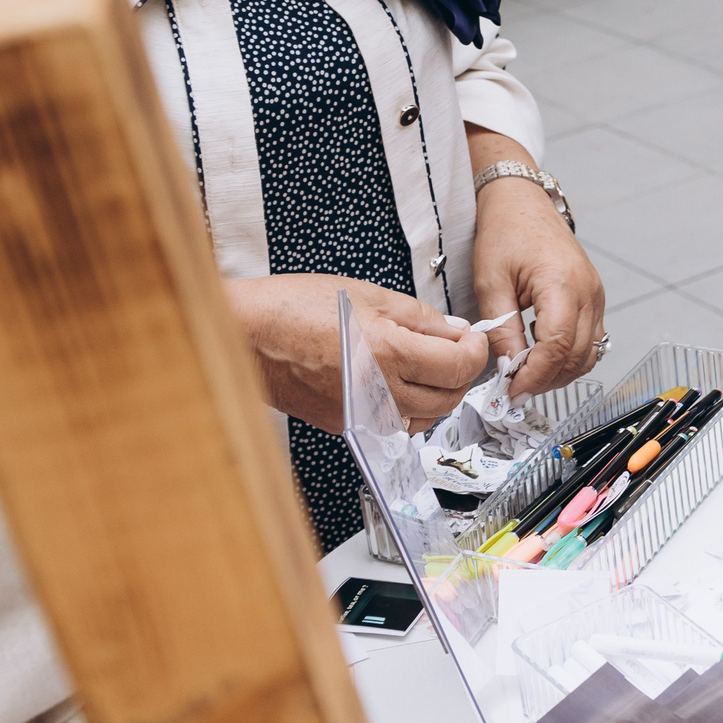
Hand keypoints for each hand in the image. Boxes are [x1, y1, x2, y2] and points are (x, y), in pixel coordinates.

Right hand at [222, 273, 488, 433]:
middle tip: (454, 347)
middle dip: (462, 373)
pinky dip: (409, 406)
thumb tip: (453, 331)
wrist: (247, 337)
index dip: (475, 349)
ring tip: (427, 362)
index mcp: (389, 353)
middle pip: (450, 398)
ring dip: (438, 393)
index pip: (460, 365)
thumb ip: (420, 317)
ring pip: (426, 418)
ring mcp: (363, 415)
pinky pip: (396, 424)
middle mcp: (379, 392)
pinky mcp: (348, 427)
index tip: (472, 337)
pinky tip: (398, 380)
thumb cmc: (294, 309)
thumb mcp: (370, 296)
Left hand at [471, 172, 605, 397]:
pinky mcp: (594, 297)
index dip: (536, 376)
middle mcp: (588, 291)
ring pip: (589, 353)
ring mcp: (596, 294)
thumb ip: (502, 330)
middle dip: (547, 379)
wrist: (522, 201)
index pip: (557, 347)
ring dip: (560, 371)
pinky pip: (591, 339)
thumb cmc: (506, 231)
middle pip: (577, 356)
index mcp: (562, 283)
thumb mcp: (491, 283)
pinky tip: (541, 352)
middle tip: (515, 388)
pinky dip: (569, 355)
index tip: (513, 391)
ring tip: (527, 374)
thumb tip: (509, 369)